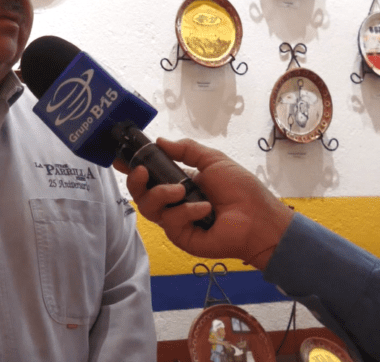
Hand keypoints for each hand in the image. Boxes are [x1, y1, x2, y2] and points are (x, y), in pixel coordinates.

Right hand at [115, 137, 293, 269]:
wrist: (259, 218)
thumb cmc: (241, 189)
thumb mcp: (213, 161)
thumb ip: (187, 150)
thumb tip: (160, 141)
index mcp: (179, 183)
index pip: (149, 177)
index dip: (132, 168)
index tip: (120, 158)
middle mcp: (174, 203)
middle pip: (140, 195)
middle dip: (136, 181)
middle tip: (142, 170)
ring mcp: (176, 222)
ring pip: (149, 209)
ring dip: (161, 195)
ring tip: (180, 191)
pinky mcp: (181, 238)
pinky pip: (170, 223)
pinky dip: (186, 212)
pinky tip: (205, 210)